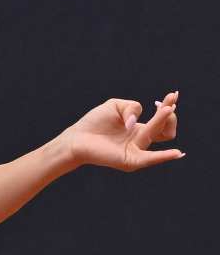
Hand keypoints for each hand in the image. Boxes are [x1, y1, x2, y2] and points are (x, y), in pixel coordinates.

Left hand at [62, 90, 183, 171]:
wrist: (77, 137)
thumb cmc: (95, 122)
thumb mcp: (115, 106)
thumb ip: (132, 107)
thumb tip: (136, 123)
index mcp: (139, 128)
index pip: (162, 121)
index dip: (169, 107)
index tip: (173, 95)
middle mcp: (141, 140)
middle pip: (164, 127)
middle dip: (167, 113)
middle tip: (167, 104)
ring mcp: (137, 150)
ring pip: (158, 135)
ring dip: (164, 121)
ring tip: (168, 109)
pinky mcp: (130, 160)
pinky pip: (149, 159)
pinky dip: (164, 156)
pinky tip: (177, 153)